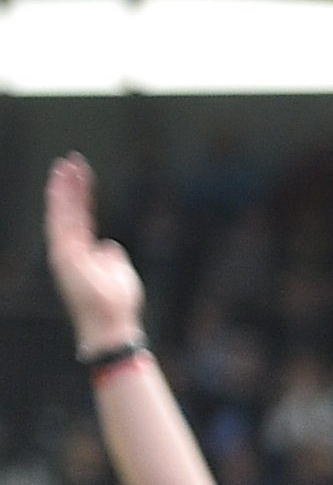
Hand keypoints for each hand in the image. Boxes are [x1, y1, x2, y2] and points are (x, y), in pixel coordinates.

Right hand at [43, 155, 145, 352]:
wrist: (110, 324)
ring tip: (66, 164)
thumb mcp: (119, 272)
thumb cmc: (117, 304)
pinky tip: (63, 182)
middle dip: (69, 185)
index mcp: (82, 252)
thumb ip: (111, 257)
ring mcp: (64, 251)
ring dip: (64, 187)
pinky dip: (63, 200)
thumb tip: (109, 246)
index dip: (80, 196)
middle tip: (69, 160)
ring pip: (63, 211)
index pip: (80, 217)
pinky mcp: (64, 253)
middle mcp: (69, 249)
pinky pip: (62, 220)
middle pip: (69, 211)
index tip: (81, 175)